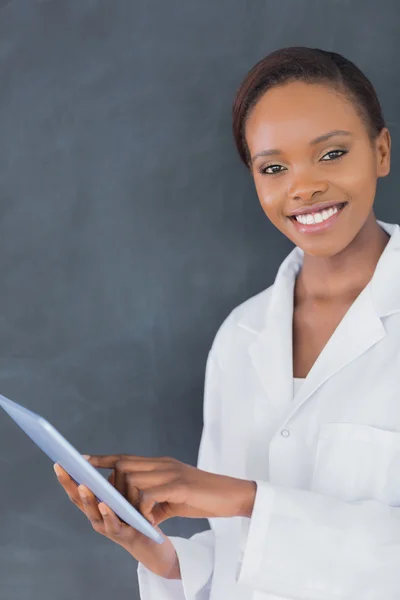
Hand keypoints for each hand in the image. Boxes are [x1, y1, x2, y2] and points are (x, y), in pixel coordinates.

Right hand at [53, 462, 181, 579]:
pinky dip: (107, 514)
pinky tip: (104, 504)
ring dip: (87, 499)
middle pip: (78, 501)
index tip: (59, 462)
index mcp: (95, 506)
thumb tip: (103, 466)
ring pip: (93, 513)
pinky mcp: (123, 534)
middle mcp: (96, 517)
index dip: (67, 478)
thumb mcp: (119, 497)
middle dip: (69, 484)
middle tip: (62, 468)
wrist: (150, 540)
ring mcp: (107, 527)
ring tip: (82, 485)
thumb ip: (110, 485)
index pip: (77, 490)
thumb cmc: (134, 515)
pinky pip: (113, 524)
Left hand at [82, 453, 256, 525]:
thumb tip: (137, 512)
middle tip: (108, 502)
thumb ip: (155, 500)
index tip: (84, 461)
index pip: (126, 457)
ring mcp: (170, 473)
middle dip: (111, 484)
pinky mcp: (179, 486)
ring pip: (132, 479)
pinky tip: (149, 521)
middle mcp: (162, 464)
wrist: (232, 495)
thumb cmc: (204, 497)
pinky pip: (149, 495)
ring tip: (130, 516)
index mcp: (161, 464)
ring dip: (127, 500)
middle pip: (124, 466)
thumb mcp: (175, 498)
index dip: (104, 459)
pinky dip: (143, 509)